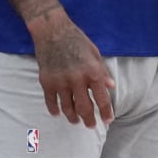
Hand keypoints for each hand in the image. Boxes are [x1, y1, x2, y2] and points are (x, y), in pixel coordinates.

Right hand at [31, 12, 114, 126]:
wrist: (52, 31)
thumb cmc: (77, 40)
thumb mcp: (96, 54)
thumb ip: (103, 72)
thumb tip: (111, 87)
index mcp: (93, 73)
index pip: (102, 99)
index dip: (106, 112)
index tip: (108, 121)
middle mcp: (77, 80)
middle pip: (85, 108)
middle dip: (89, 120)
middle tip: (92, 126)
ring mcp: (60, 82)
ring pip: (67, 107)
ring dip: (72, 117)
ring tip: (76, 121)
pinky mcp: (46, 81)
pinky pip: (50, 101)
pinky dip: (54, 109)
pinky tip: (58, 114)